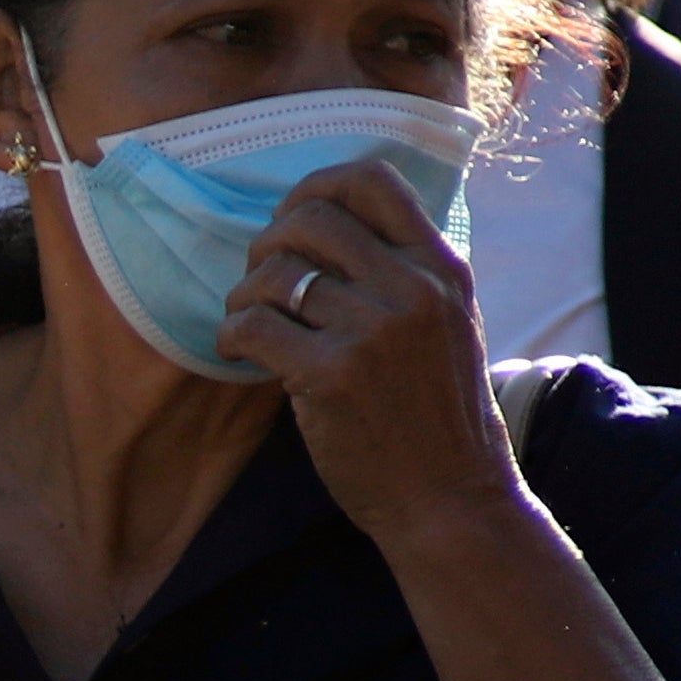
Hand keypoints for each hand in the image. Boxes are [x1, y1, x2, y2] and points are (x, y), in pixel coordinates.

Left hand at [218, 158, 510, 552]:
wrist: (451, 499)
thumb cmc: (437, 418)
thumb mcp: (448, 325)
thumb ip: (404, 274)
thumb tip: (321, 226)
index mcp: (441, 268)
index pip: (371, 180)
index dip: (315, 187)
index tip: (291, 222)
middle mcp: (412, 289)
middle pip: (308, 218)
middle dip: (267, 244)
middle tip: (260, 284)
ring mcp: (373, 331)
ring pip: (273, 274)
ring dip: (243, 297)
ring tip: (247, 324)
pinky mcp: (331, 376)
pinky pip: (252, 325)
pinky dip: (230, 335)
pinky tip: (238, 354)